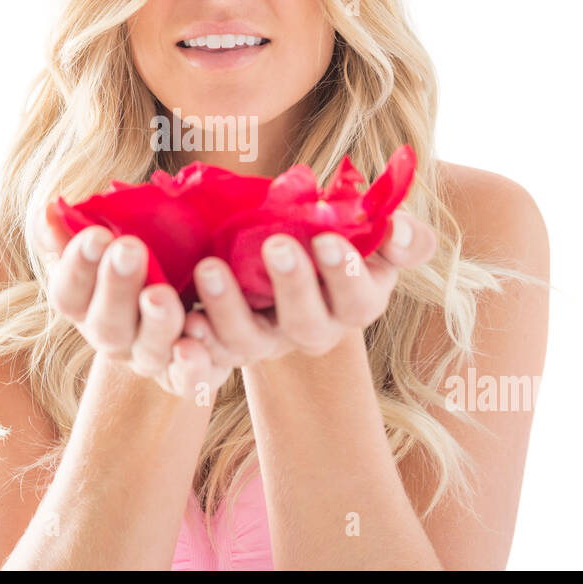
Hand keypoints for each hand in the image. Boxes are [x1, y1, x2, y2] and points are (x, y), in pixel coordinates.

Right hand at [31, 206, 233, 401]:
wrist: (198, 307)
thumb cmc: (149, 262)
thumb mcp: (116, 245)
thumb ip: (77, 230)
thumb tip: (46, 211)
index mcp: (88, 306)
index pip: (69, 293)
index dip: (78, 266)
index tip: (97, 234)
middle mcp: (116, 340)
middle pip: (107, 325)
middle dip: (116, 287)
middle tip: (129, 248)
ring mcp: (152, 361)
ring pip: (149, 351)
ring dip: (156, 323)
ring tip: (161, 295)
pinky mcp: (191, 376)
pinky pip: (189, 382)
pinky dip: (191, 367)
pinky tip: (195, 342)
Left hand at [185, 210, 438, 365]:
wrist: (282, 244)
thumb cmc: (336, 233)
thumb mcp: (373, 232)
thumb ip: (400, 235)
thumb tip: (400, 230)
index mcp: (357, 303)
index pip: (358, 299)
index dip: (344, 274)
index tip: (326, 239)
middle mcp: (315, 330)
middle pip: (307, 324)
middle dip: (293, 285)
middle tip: (277, 244)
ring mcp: (267, 341)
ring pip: (250, 341)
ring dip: (229, 309)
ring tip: (209, 268)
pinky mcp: (226, 343)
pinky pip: (209, 353)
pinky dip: (196, 341)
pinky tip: (183, 318)